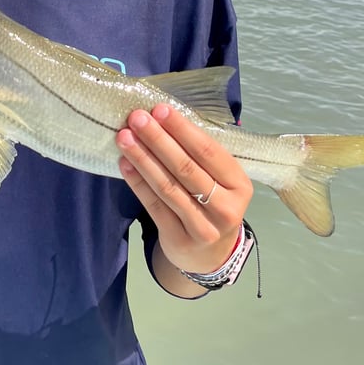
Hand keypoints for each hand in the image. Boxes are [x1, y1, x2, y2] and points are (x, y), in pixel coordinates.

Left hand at [116, 104, 252, 275]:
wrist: (210, 255)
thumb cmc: (213, 203)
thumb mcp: (221, 181)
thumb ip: (201, 156)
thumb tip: (164, 119)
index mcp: (239, 185)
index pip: (209, 152)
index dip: (183, 130)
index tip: (160, 110)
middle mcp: (225, 208)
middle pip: (186, 168)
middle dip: (158, 140)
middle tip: (136, 118)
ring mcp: (203, 227)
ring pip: (167, 187)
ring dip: (143, 159)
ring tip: (124, 138)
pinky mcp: (179, 239)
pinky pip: (154, 206)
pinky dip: (137, 182)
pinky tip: (125, 164)